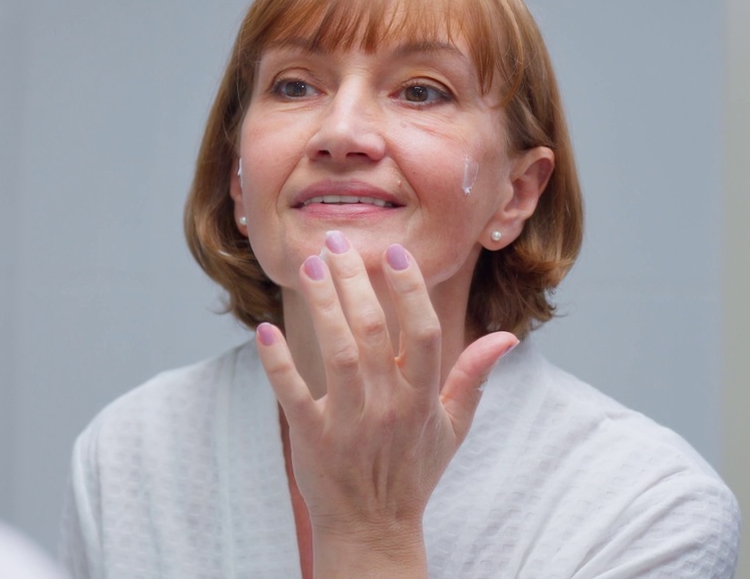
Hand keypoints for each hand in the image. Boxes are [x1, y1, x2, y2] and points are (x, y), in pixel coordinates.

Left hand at [254, 231, 514, 577]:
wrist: (374, 528)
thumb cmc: (412, 470)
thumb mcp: (453, 427)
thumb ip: (474, 377)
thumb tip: (505, 337)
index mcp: (423, 398)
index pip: (424, 333)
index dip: (410, 291)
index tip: (394, 254)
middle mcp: (389, 406)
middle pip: (373, 331)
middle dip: (353, 281)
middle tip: (335, 243)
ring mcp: (349, 422)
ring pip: (337, 352)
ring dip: (323, 306)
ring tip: (310, 267)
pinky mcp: (312, 437)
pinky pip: (292, 394)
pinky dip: (278, 363)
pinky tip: (266, 330)